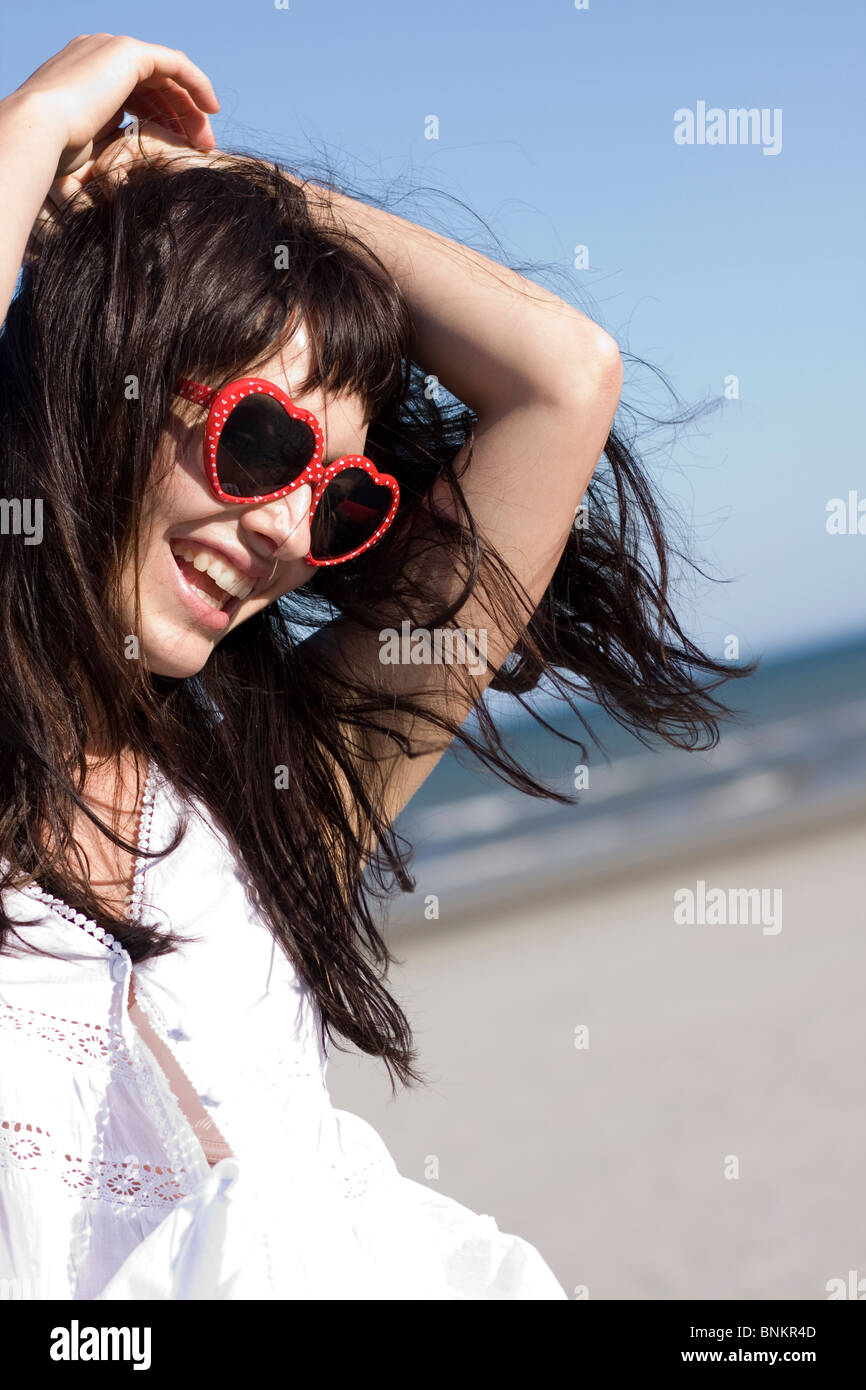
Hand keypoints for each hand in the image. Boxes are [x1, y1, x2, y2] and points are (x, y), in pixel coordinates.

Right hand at [9, 33, 218, 180]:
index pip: (135, 90)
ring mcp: (112, 48)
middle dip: (182, 115)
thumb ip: (109, 136)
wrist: (39, 130)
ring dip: (191, 107)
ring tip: (205, 141)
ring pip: (167, 75)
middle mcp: (99, 53)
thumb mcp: (89, 141)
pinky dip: (197, 84)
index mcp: (86, 72)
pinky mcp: (128, 52)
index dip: (162, 117)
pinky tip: (211, 110)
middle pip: (155, 82)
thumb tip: (127, 156)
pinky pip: (175, 64)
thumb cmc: (57, 150)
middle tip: (200, 146)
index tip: (179, 147)